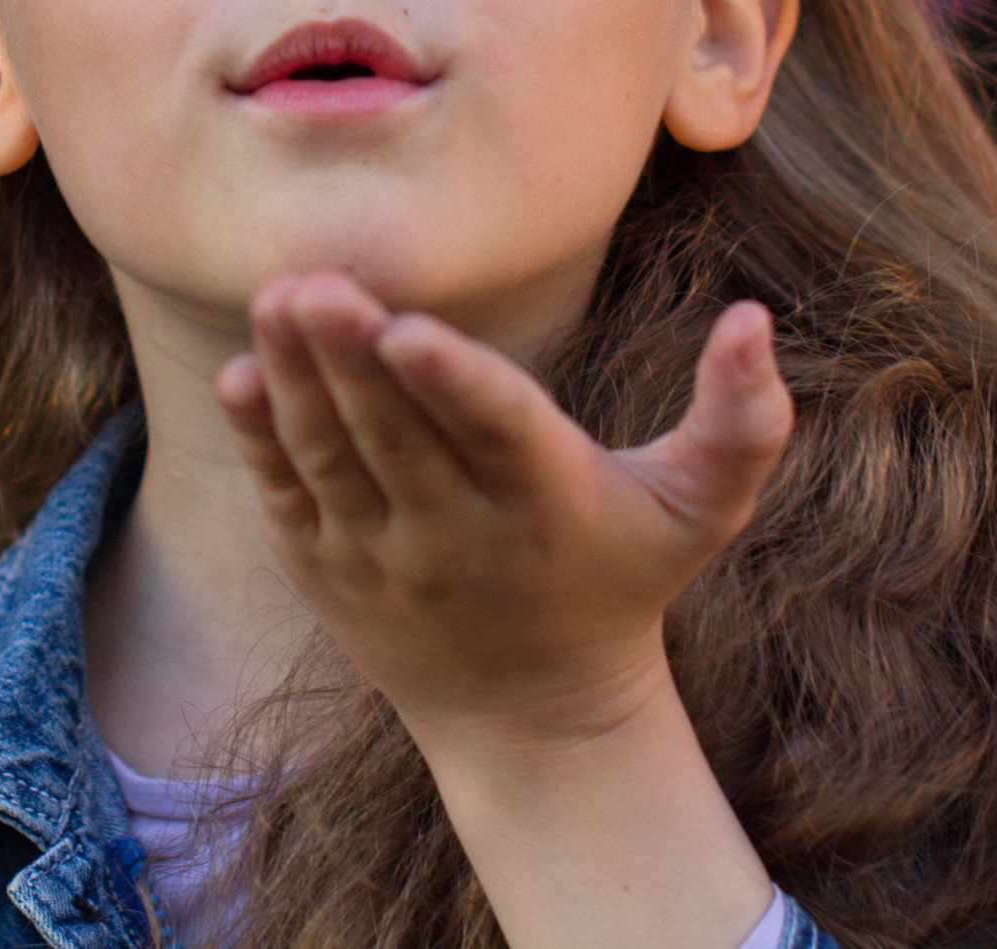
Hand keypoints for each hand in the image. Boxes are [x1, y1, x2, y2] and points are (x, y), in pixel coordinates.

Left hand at [213, 270, 792, 751]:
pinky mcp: (327, 566)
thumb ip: (745, 420)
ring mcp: (383, 554)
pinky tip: (240, 375)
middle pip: (395, 435)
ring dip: (297, 380)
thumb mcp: (701, 510)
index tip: (408, 329)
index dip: (452, 381)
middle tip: (315, 280)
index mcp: (547, 500)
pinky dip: (260, 440)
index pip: (497, 429)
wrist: (533, 716)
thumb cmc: (622, 577)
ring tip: (276, 300)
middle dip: (351, 358)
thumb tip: (756, 317)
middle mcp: (457, 532)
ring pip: (331, 457)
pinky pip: (288, 496)